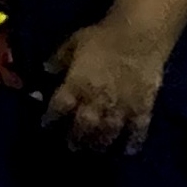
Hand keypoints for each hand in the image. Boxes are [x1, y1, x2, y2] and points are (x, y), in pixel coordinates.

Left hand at [44, 22, 170, 153]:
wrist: (139, 36)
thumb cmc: (102, 37)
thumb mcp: (72, 43)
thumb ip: (58, 60)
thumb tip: (44, 71)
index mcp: (76, 84)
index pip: (59, 107)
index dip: (51, 119)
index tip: (45, 126)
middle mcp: (97, 100)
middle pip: (83, 126)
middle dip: (75, 138)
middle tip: (71, 147)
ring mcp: (122, 107)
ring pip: (108, 133)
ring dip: (99, 144)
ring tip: (94, 150)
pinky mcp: (143, 108)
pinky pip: (138, 130)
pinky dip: (133, 142)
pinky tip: (127, 150)